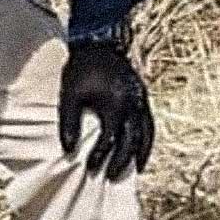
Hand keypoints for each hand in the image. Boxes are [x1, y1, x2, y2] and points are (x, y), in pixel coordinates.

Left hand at [60, 41, 153, 180]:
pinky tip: (142, 148)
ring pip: (146, 133)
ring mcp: (141, 99)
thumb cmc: (82, 69)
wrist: (99, 42)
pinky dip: (148, 138)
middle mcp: (133, 104)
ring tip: (135, 170)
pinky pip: (150, 123)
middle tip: (110, 177)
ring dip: (141, 153)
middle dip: (121, 161)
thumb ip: (69, 123)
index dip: (100, 156)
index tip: (90, 168)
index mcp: (115, 104)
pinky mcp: (143, 95)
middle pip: (131, 141)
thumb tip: (69, 149)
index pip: (109, 139)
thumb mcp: (70, 95)